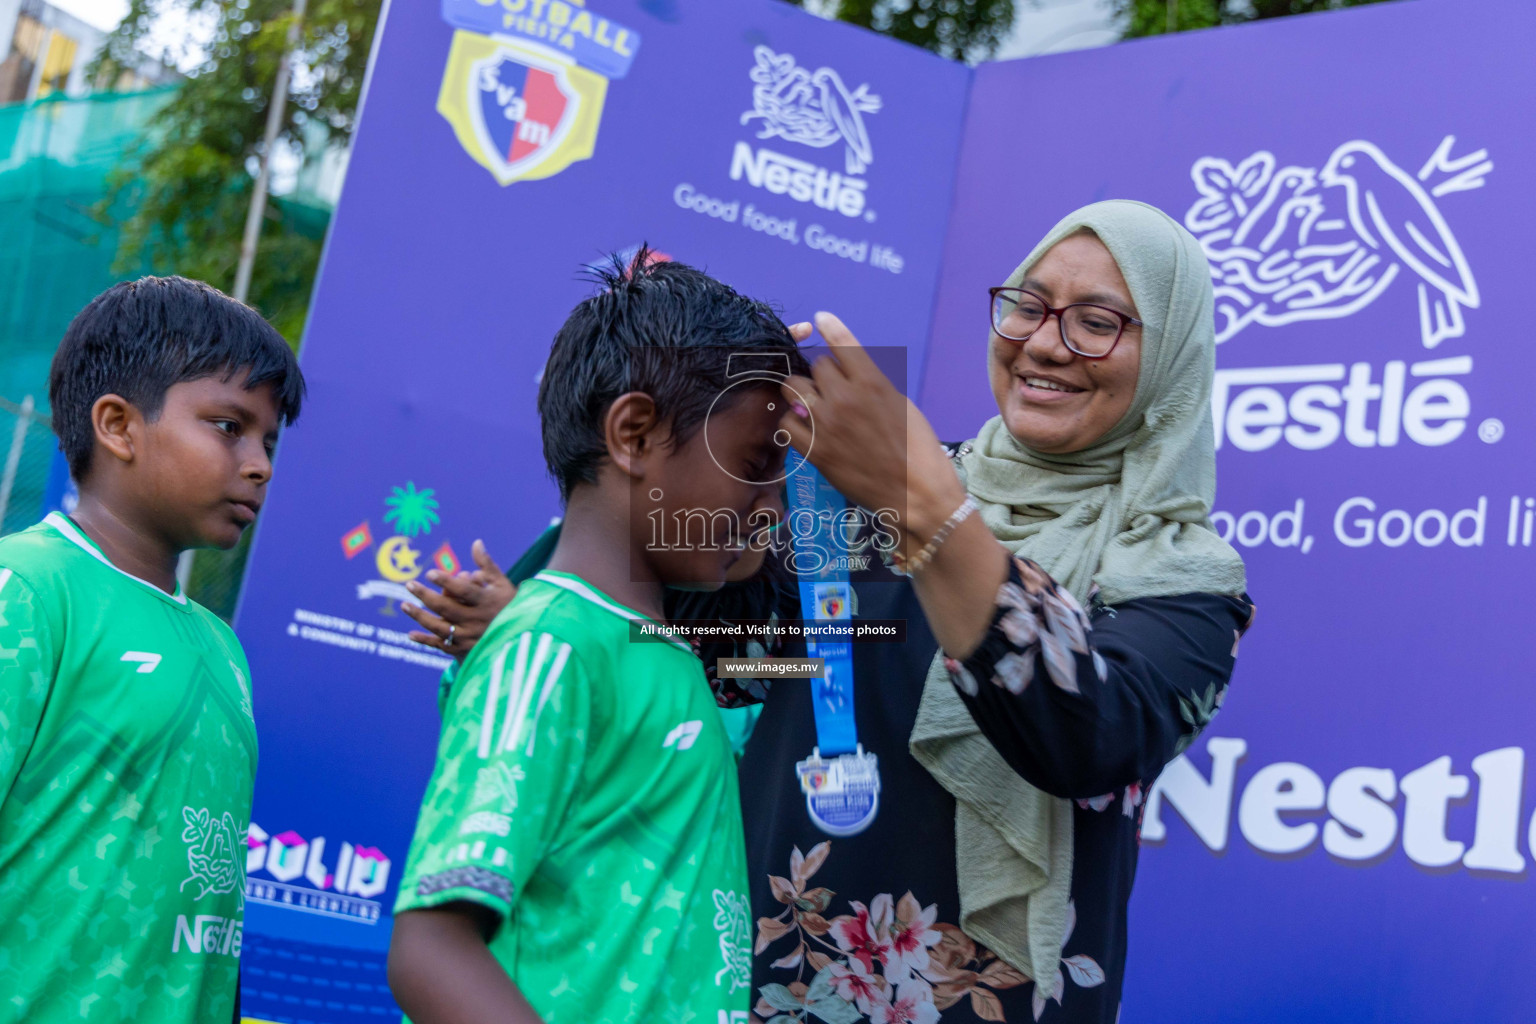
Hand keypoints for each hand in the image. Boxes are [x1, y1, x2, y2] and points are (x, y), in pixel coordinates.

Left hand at [403, 540, 515, 660]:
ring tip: (404, 605)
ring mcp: (469, 637)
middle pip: (446, 608)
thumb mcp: (502, 584)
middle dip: (426, 596)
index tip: (430, 573)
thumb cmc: (509, 605)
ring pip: (440, 628)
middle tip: (409, 585)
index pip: (464, 590)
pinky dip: (426, 641)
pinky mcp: (464, 649)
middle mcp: (477, 620)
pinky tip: (410, 634)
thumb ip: (486, 564)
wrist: (520, 638)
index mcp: (487, 602)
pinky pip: (441, 645)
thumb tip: (476, 542)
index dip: (446, 582)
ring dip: (420, 617)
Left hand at [779, 313, 966, 545]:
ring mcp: (826, 424)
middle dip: (823, 375)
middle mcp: (845, 397)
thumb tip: (851, 375)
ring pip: (794, 389)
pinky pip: (786, 424)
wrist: (916, 494)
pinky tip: (806, 429)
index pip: (842, 344)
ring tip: (814, 407)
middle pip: (816, 366)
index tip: (820, 319)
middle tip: (832, 390)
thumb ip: (873, 386)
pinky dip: (793, 423)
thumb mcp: (902, 405)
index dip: (829, 328)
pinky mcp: (814, 450)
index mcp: (872, 383)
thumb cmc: (919, 450)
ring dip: (802, 394)